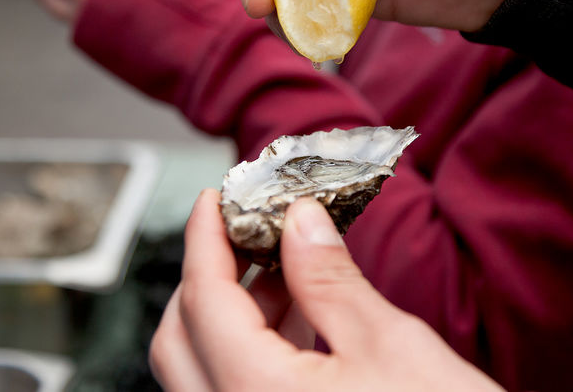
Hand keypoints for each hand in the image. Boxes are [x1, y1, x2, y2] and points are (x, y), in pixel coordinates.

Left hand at [149, 190, 503, 391]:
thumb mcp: (392, 348)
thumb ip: (332, 281)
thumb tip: (299, 221)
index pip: (203, 299)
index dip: (205, 239)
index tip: (214, 200)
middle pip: (180, 340)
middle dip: (206, 276)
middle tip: (245, 233)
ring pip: (201, 371)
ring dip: (228, 316)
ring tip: (282, 271)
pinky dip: (245, 354)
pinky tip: (296, 323)